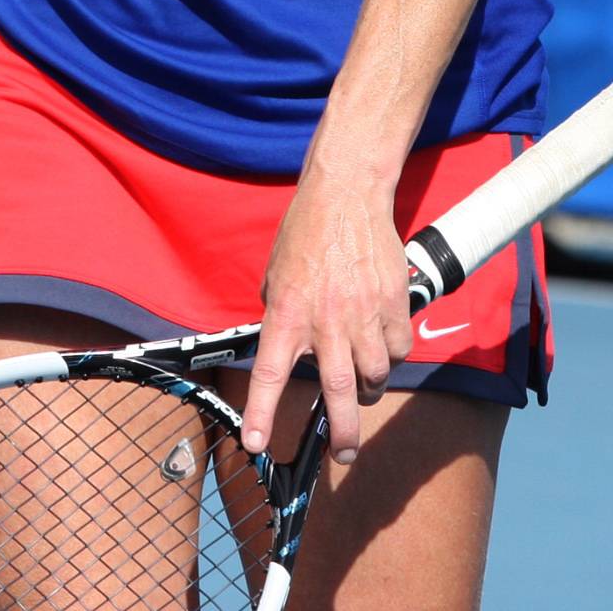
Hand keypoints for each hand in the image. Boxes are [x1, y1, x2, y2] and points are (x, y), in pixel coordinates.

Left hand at [241, 174, 413, 464]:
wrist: (346, 198)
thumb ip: (282, 316)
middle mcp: (325, 321)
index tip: (256, 445)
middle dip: (342, 434)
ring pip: (375, 377)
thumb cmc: (305, 235)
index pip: (269, 373)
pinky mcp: (394, 307)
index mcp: (286, 312)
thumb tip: (290, 350)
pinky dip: (391, 356)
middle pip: (337, 393)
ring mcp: (363, 316)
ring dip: (369, 389)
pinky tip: (381, 343)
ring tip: (362, 384)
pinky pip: (398, 351)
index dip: (261, 412)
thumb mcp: (276, 276)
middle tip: (344, 455)